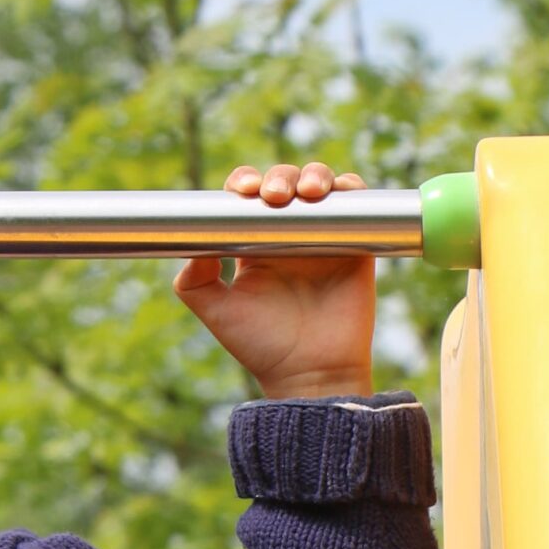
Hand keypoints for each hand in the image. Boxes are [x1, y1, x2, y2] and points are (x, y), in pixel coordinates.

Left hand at [175, 162, 376, 401]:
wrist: (311, 373)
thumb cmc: (263, 347)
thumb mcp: (218, 315)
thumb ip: (194, 282)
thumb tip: (191, 245)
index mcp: (256, 245)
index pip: (248, 197)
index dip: (245, 182)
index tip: (244, 191)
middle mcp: (290, 236)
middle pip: (285, 181)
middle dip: (279, 176)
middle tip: (274, 196)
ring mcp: (324, 237)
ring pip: (321, 183)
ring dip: (314, 175)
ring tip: (308, 193)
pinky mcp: (355, 244)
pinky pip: (357, 203)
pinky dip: (350, 187)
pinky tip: (339, 191)